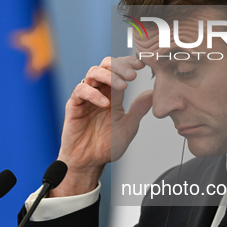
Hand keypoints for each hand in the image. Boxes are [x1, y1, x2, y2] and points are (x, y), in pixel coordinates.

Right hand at [50, 56, 152, 196]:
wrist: (90, 162)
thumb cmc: (107, 145)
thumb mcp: (128, 126)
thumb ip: (139, 109)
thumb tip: (152, 93)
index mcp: (113, 94)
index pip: (119, 70)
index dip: (129, 63)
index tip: (142, 65)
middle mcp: (99, 91)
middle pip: (105, 65)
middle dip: (120, 66)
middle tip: (133, 75)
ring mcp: (85, 97)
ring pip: (93, 73)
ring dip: (109, 76)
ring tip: (123, 86)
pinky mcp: (74, 105)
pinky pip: (80, 91)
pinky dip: (93, 93)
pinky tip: (105, 103)